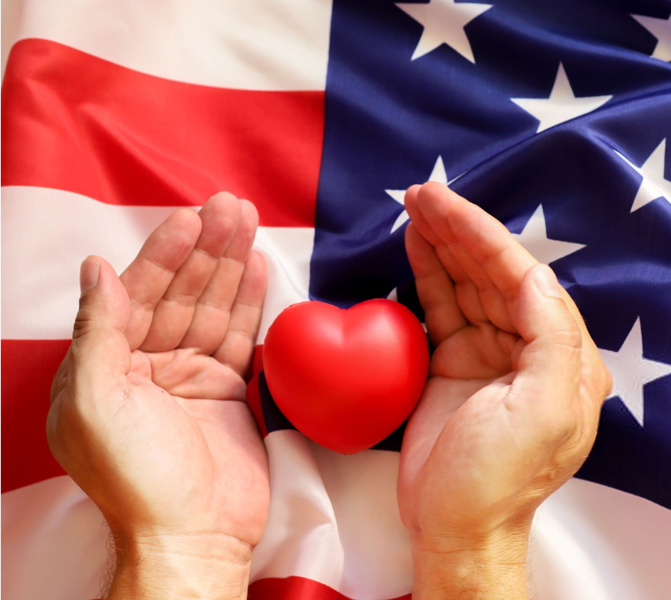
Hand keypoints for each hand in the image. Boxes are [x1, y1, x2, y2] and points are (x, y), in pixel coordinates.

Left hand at [47, 193, 268, 599]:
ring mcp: (191, 375)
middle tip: (232, 206)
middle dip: (206, 248)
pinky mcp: (228, 388)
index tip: (190, 218)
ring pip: (213, 306)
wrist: (194, 535)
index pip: (137, 294)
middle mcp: (148, 363)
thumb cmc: (136, 476)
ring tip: (248, 221)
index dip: (164, 254)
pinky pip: (239, 334)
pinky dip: (249, 301)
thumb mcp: (97, 402)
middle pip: (182, 292)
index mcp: (107, 365)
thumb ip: (98, 331)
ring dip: (231, 264)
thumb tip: (97, 266)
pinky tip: (258, 268)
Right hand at [397, 182, 610, 599]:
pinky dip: (427, 276)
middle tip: (420, 195)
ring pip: (465, 284)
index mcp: (561, 358)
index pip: (521, 278)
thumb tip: (533, 278)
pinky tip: (415, 247)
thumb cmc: (499, 477)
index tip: (442, 205)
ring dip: (441, 245)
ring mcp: (488, 354)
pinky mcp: (453, 362)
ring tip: (414, 209)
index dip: (481, 236)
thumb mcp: (542, 412)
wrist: (454, 524)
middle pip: (490, 274)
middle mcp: (528, 348)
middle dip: (457, 231)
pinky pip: (441, 307)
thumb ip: (549, 340)